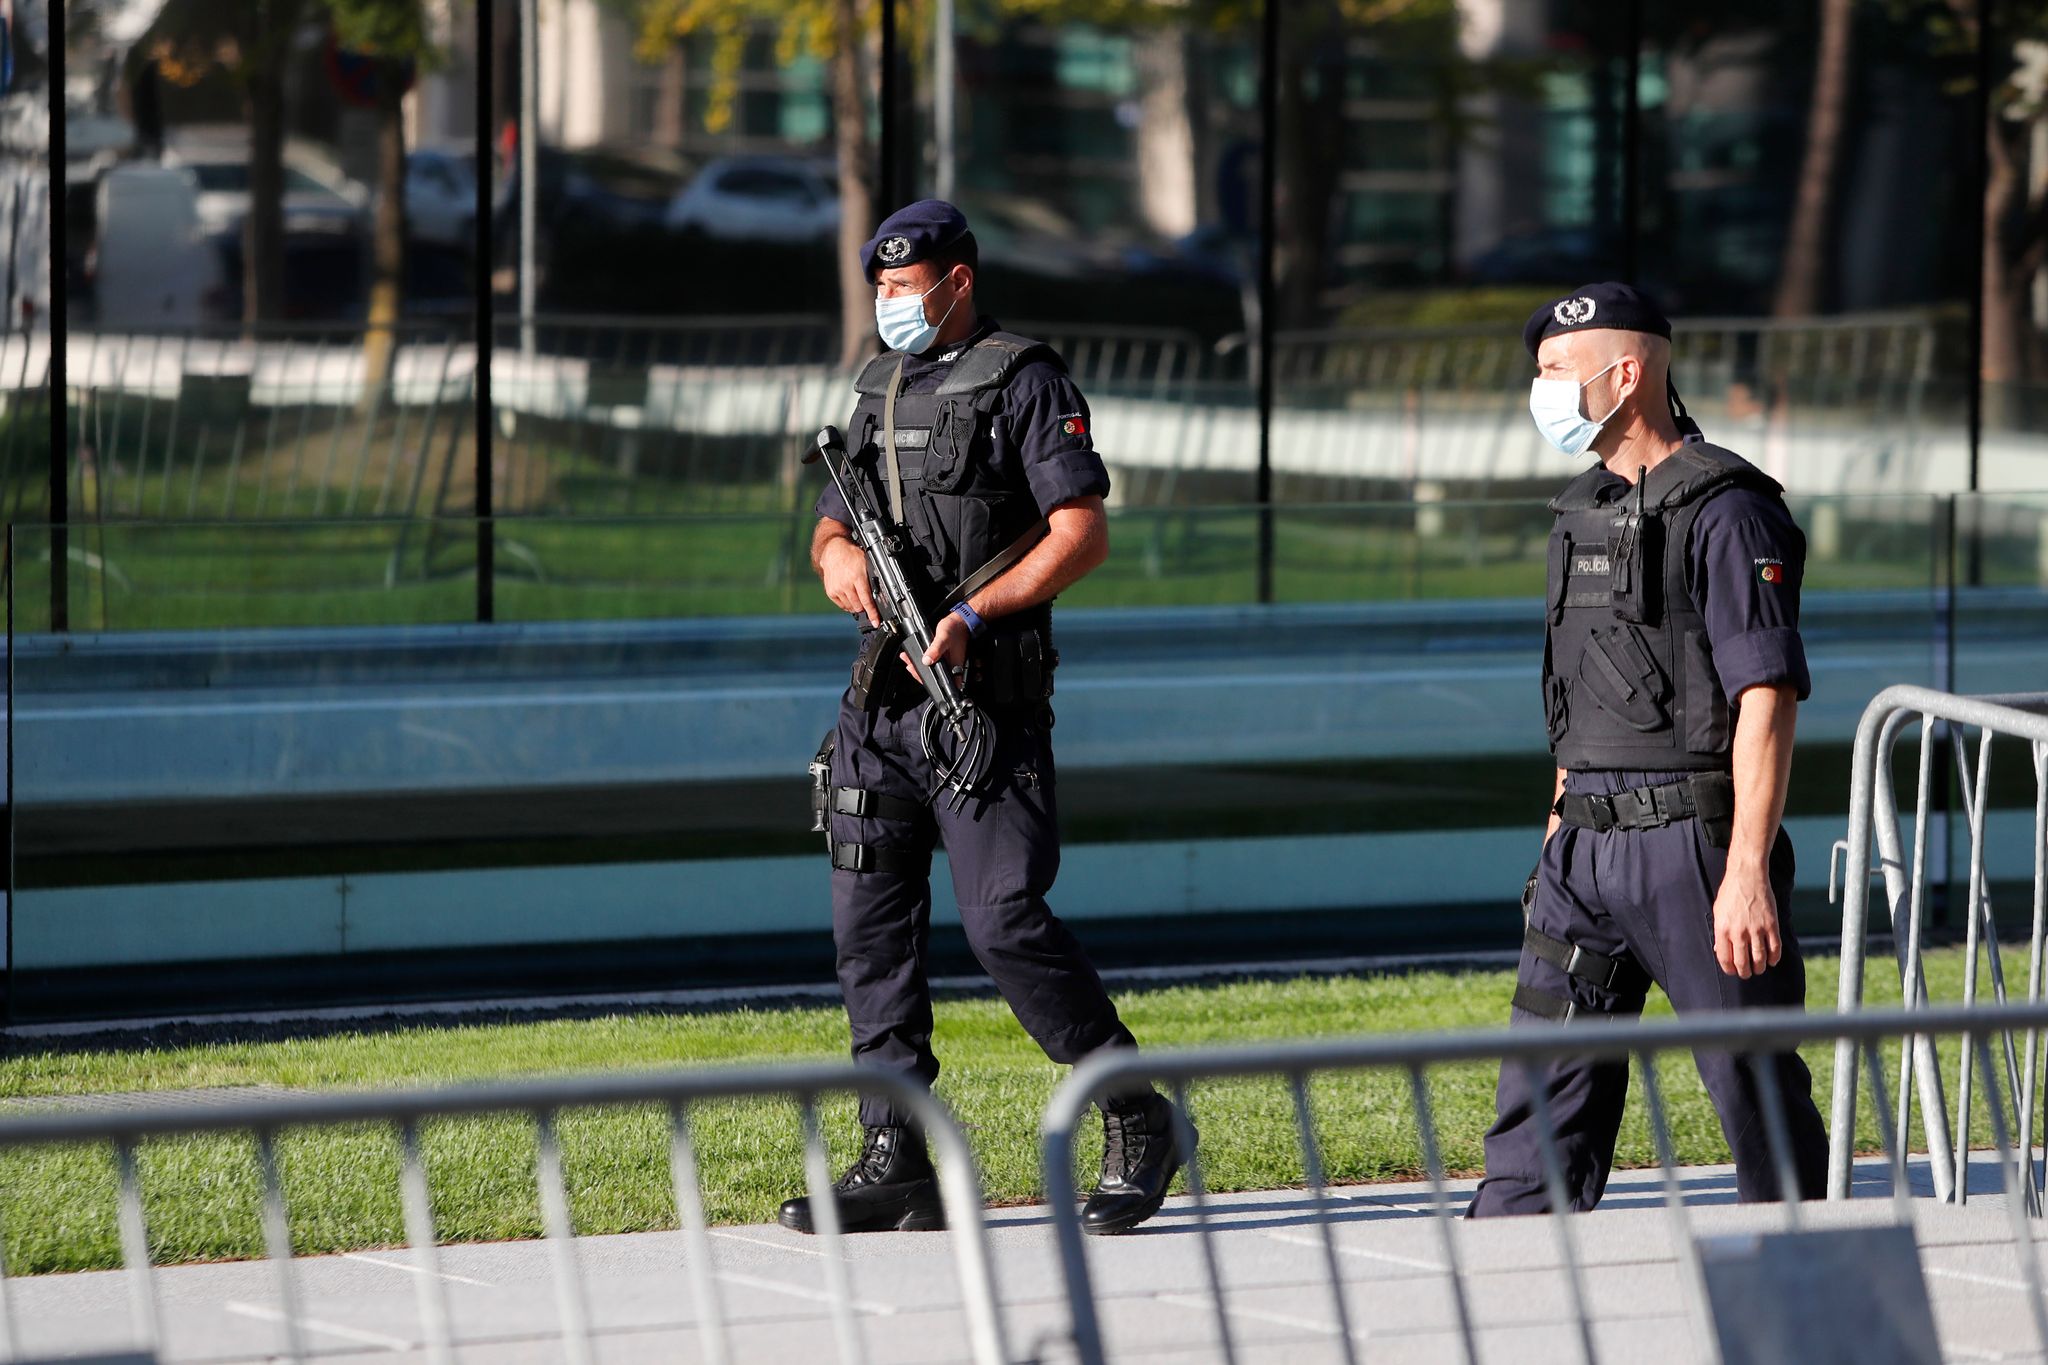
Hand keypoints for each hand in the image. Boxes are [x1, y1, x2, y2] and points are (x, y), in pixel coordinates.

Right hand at [818, 537, 876, 624]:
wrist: (834, 551)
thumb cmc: (852, 556)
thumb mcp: (866, 564)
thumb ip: (872, 578)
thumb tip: (882, 593)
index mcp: (857, 577)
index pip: (866, 600)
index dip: (873, 613)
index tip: (876, 621)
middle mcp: (846, 585)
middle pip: (859, 606)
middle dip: (865, 607)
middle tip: (867, 601)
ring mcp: (837, 589)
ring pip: (851, 607)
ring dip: (856, 605)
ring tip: (857, 595)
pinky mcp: (830, 592)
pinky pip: (842, 605)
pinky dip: (848, 604)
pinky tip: (850, 596)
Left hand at [903, 612, 970, 679]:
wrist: (959, 621)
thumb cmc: (956, 629)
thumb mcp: (944, 638)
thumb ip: (936, 649)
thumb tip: (927, 660)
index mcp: (954, 668)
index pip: (941, 683)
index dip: (929, 681)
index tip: (918, 673)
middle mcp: (950, 668)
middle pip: (933, 678)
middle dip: (919, 672)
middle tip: (910, 665)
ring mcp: (945, 664)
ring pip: (930, 670)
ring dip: (918, 666)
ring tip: (908, 659)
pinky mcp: (941, 658)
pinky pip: (930, 663)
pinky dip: (921, 660)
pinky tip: (913, 655)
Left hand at [1712, 859, 1782, 978]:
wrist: (1747, 876)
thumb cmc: (1730, 894)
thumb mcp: (1718, 912)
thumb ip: (1719, 932)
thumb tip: (1720, 951)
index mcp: (1722, 929)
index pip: (1725, 959)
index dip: (1729, 969)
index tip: (1733, 971)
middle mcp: (1738, 932)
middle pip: (1743, 963)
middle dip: (1745, 972)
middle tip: (1747, 973)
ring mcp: (1756, 929)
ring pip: (1759, 958)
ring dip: (1760, 968)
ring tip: (1759, 969)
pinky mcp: (1771, 925)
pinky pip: (1775, 948)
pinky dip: (1774, 958)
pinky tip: (1772, 961)